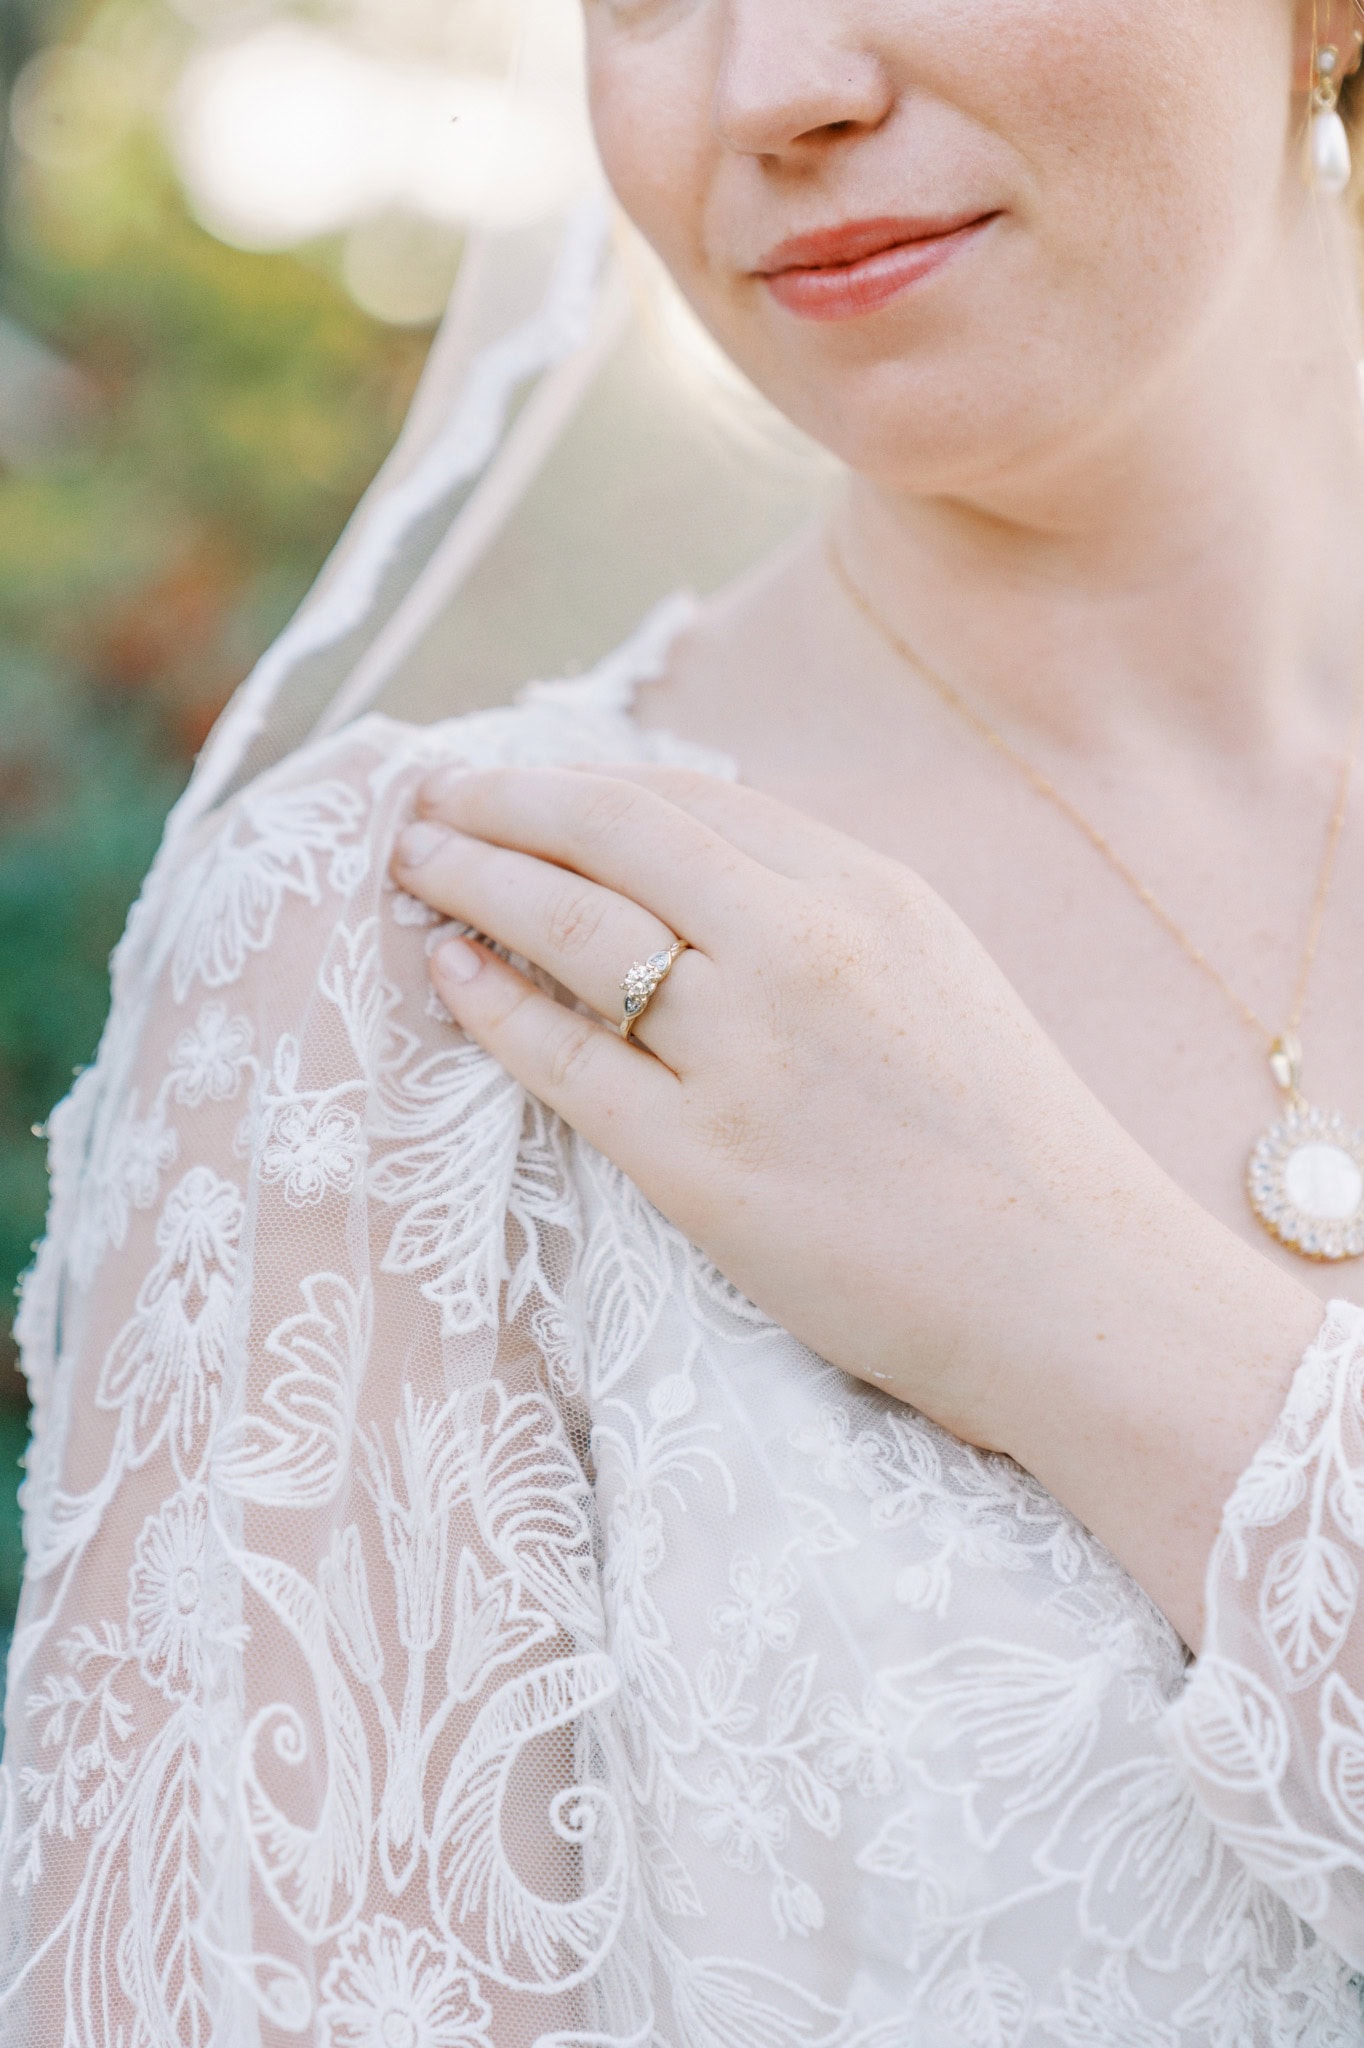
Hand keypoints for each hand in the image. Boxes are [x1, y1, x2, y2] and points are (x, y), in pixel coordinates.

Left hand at [391, 764, 1272, 1455]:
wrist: (1075, 1291)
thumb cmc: (1010, 1143)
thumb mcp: (936, 976)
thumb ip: (824, 911)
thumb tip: (693, 861)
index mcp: (870, 892)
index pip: (687, 801)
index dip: (579, 783)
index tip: (517, 783)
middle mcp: (805, 950)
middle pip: (612, 837)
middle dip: (500, 806)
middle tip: (429, 800)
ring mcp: (749, 1058)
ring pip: (573, 932)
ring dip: (476, 882)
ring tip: (416, 866)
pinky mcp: (705, 1168)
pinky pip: (567, 1064)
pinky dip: (494, 1006)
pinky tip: (450, 973)